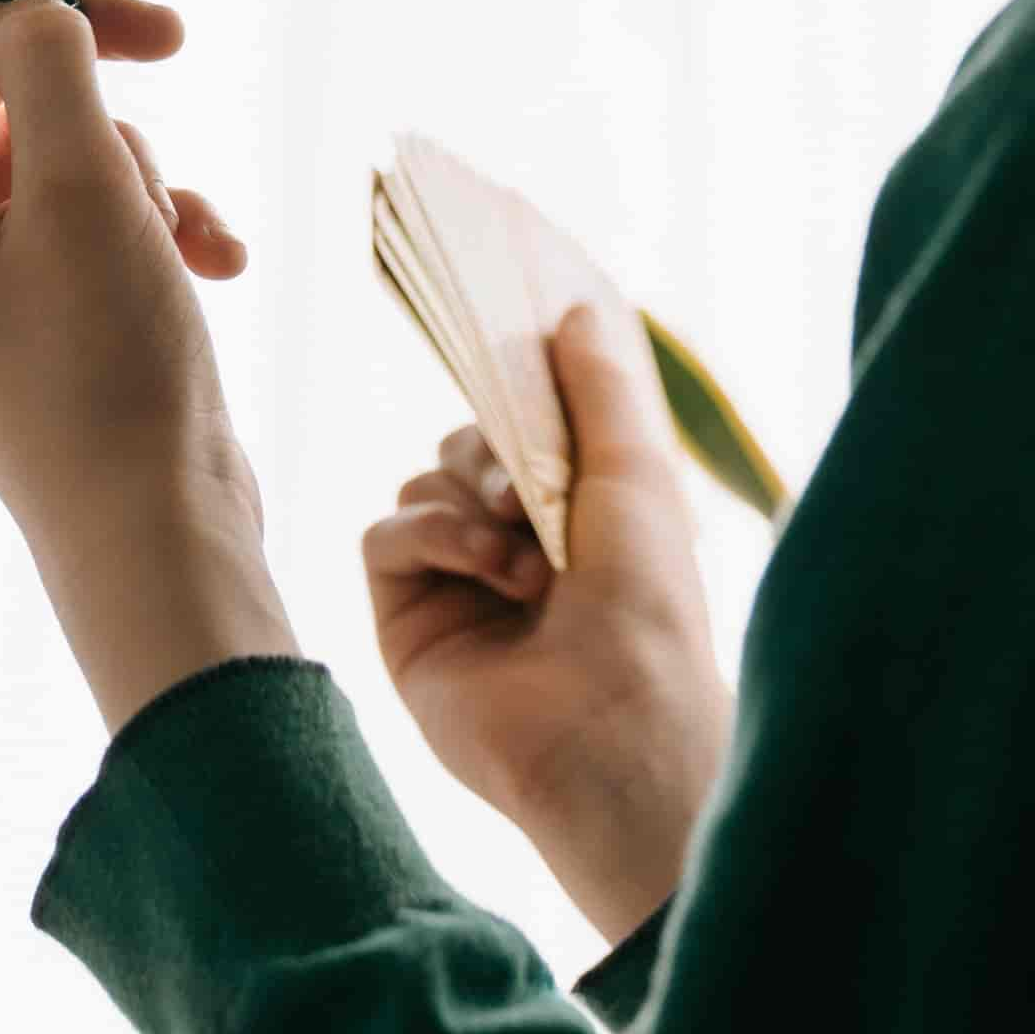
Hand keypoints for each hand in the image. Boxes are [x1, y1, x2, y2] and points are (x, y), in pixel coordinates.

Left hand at [0, 0, 295, 725]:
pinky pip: (77, 203)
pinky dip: (146, 210)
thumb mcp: (88, 191)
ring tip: (179, 230)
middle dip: (86, 57)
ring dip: (135, 157)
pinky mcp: (19, 299)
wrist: (153, 533)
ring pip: (50, 137)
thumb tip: (27, 6)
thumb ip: (52, 67)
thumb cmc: (108, 375)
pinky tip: (210, 256)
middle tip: (174, 33)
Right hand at [363, 306, 732, 945]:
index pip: (521, 427)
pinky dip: (434, 534)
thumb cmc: (648, 604)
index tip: (515, 355)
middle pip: (462, 444)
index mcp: (575, 513)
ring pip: (422, 481)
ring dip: (472, 501)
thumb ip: (600, 387)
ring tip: (528, 556)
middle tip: (534, 494)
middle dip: (495, 451)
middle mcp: (513, 546)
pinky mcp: (408, 623)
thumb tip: (575, 311)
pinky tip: (491, 570)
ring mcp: (457, 586)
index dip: (517, 397)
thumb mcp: (636, 472)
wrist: (614, 722)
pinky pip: (386, 534)